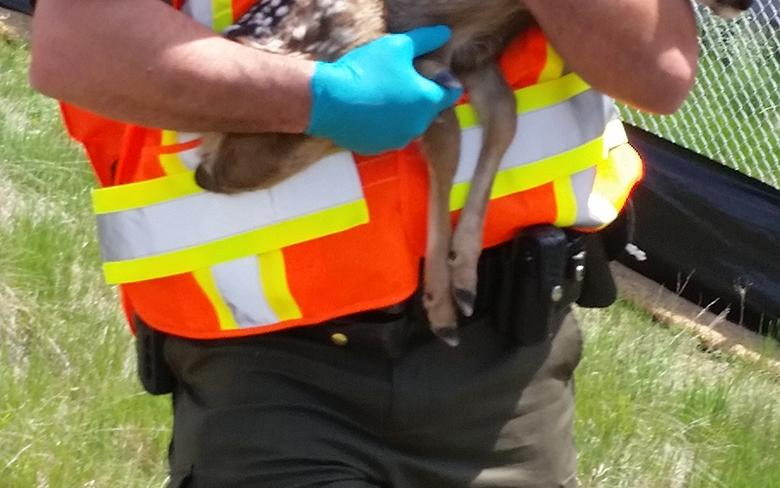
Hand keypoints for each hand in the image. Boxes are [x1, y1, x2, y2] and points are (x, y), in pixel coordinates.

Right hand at [306, 26, 462, 154]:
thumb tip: (445, 33)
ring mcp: (398, 140)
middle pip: (428, 109)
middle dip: (419, 96)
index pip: (452, 93)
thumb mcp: (398, 46)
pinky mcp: (378, 148)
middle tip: (398, 80)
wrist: (329, 100)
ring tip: (380, 95)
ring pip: (407, 124)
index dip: (443, 80)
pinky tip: (367, 110)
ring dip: (401, 112)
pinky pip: (387, 134)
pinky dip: (382, 125)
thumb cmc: (367, 70)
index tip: (427, 72)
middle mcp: (419, 125)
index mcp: (428, 101)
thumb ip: (425, 40)